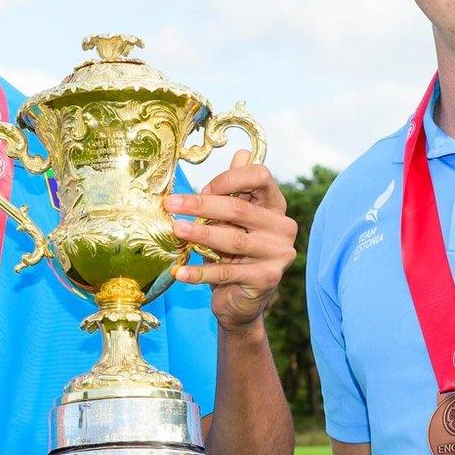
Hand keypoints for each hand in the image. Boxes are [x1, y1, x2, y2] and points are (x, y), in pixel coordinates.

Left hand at [165, 149, 297, 328]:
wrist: (240, 301)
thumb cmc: (232, 254)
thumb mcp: (232, 220)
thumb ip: (234, 190)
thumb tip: (242, 153)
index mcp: (275, 205)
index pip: (260, 176)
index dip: (228, 179)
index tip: (199, 188)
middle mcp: (283, 227)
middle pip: (239, 209)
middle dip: (201, 205)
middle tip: (171, 204)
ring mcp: (278, 254)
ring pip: (233, 240)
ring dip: (200, 234)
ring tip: (176, 230)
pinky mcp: (267, 279)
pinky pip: (228, 272)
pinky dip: (200, 272)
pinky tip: (180, 272)